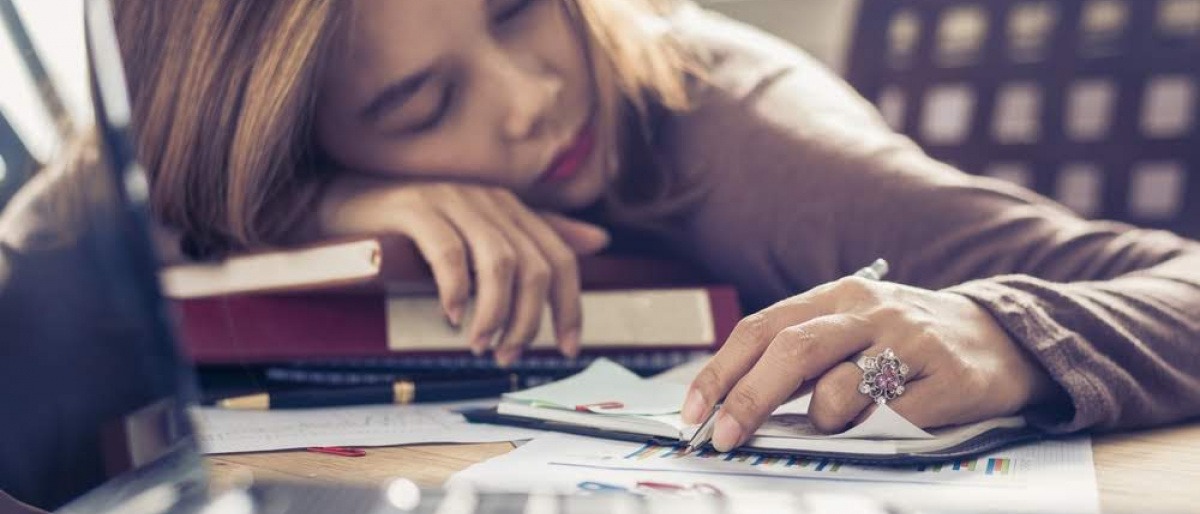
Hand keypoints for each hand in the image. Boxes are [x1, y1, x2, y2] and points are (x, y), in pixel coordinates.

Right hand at [316, 175, 609, 364]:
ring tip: (481, 344)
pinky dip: (456, 288)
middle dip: (528, 319)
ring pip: (498, 262)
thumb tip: (599, 240)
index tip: (568, 348)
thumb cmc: (415, 226)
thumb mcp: (480, 234)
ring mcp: (453, 199)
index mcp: (511, 208)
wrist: (344, 202)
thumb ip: (535, 236)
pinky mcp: (414, 206)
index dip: (570, 306)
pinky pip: (448, 251)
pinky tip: (451, 315)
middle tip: (508, 355)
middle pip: (533, 265)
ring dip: (495, 312)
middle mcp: (489, 199)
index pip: (559, 258)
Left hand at [681, 276, 1059, 451]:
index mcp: (834, 296)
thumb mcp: (847, 330)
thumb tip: (731, 404)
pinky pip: (890, 418)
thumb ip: (798, 357)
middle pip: (792, 350)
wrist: (999, 337)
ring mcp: (909, 340)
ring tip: (845, 420)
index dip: (720, 372)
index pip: (760, 328)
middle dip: (748, 399)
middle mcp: (867, 310)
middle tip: (725, 437)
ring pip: (839, 389)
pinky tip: (885, 422)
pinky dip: (872, 431)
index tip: (694, 413)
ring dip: (825, 420)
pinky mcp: (946, 378)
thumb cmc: (903, 340)